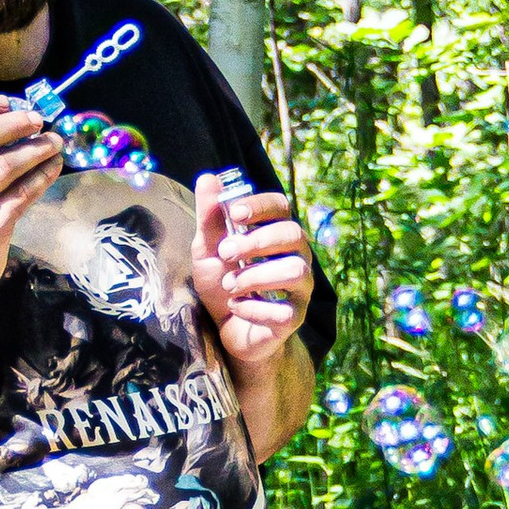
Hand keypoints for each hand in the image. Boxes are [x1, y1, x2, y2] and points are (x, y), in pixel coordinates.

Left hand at [192, 173, 312, 369]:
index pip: (282, 207)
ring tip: (231, 286)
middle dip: (257, 241)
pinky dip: (254, 308)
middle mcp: (296, 256)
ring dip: (256, 276)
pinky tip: (237, 308)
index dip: (262, 206)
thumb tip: (208, 178)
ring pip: (294, 270)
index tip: (238, 213)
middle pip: (293, 235)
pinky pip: (284, 310)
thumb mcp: (208, 250)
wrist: (227, 331)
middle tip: (226, 253)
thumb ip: (210, 218)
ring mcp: (300, 287)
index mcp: (275, 234)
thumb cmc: (222, 283)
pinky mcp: (295, 317)